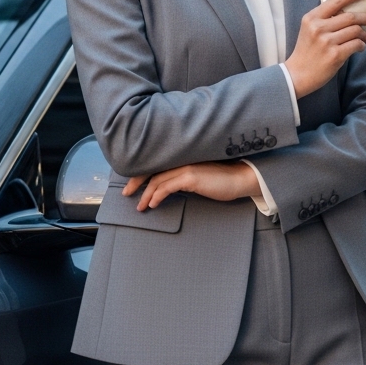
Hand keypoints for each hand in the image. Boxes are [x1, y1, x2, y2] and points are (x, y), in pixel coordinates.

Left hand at [122, 162, 259, 210]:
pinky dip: (157, 196)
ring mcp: (185, 167)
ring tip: (141, 206)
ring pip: (157, 180)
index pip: (156, 164)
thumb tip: (167, 188)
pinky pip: (167, 187)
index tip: (132, 184)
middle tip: (126, 193)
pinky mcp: (191, 177)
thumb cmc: (221, 180)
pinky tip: (153, 204)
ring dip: (146, 194)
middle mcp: (181, 159)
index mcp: (182, 158)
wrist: (239, 179)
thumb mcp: (198, 177)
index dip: (141, 173)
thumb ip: (183, 177)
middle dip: (137, 182)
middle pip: (152, 170)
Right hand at [284, 0, 365, 98]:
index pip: (338, 0)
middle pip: (351, 16)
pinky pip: (356, 44)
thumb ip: (326, 19)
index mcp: (312, 17)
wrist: (297, 75)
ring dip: (365, 35)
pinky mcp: (334, 55)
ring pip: (356, 30)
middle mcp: (318, 27)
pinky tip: (360, 48)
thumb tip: (352, 12)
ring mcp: (326, 41)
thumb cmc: (306, 52)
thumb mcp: (310, 30)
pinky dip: (362, 45)